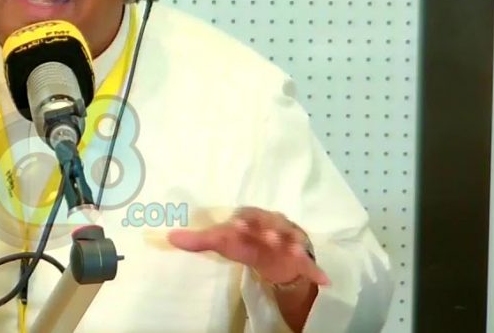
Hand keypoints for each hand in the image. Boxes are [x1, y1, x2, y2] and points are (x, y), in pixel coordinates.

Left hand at [166, 206, 329, 287]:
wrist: (275, 254)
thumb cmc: (246, 242)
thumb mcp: (224, 242)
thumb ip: (199, 241)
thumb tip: (169, 238)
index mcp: (253, 219)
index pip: (247, 215)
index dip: (241, 219)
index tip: (235, 226)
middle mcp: (273, 225)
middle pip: (273, 223)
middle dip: (270, 228)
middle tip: (267, 237)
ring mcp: (290, 241)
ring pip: (294, 239)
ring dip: (294, 243)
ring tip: (294, 250)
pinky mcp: (303, 259)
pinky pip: (312, 264)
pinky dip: (317, 270)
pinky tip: (324, 279)